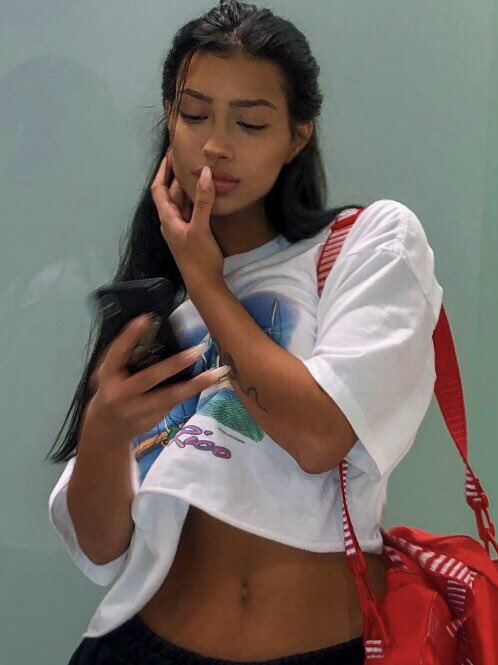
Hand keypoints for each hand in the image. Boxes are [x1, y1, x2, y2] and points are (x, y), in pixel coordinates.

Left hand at [151, 148, 223, 285]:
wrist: (204, 284)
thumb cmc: (198, 258)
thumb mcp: (200, 228)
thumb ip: (202, 201)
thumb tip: (205, 173)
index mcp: (168, 218)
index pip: (159, 188)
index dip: (162, 170)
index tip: (170, 153)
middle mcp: (172, 221)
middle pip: (171, 192)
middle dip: (177, 174)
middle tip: (187, 156)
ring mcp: (182, 227)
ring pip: (183, 201)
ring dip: (188, 186)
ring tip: (198, 169)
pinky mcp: (193, 233)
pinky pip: (192, 210)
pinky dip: (197, 199)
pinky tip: (206, 192)